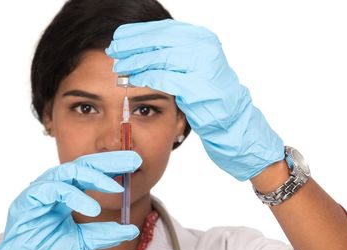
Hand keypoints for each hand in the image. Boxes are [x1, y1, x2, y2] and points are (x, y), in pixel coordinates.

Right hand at [0, 151, 141, 249]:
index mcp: (66, 191)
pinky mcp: (29, 198)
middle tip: (133, 160)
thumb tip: (132, 230)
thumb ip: (105, 234)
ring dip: (95, 177)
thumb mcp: (83, 240)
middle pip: (83, 163)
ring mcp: (41, 189)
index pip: (91, 171)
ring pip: (69, 170)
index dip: (112, 166)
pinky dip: (75, 196)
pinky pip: (54, 189)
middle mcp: (54, 185)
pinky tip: (92, 209)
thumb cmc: (46, 249)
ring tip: (116, 189)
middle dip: (109, 160)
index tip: (135, 163)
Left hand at [106, 19, 284, 180]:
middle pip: (160, 40)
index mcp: (202, 39)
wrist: (233, 122)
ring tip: (118, 66)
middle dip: (133, 45)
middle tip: (113, 50)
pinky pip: (165, 79)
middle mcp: (204, 48)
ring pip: (160, 58)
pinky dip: (146, 78)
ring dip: (136, 62)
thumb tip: (140, 46)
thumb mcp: (192, 69)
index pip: (164, 29)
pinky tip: (132, 80)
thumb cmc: (208, 97)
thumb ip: (172, 55)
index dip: (139, 32)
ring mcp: (203, 67)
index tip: (119, 36)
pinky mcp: (198, 88)